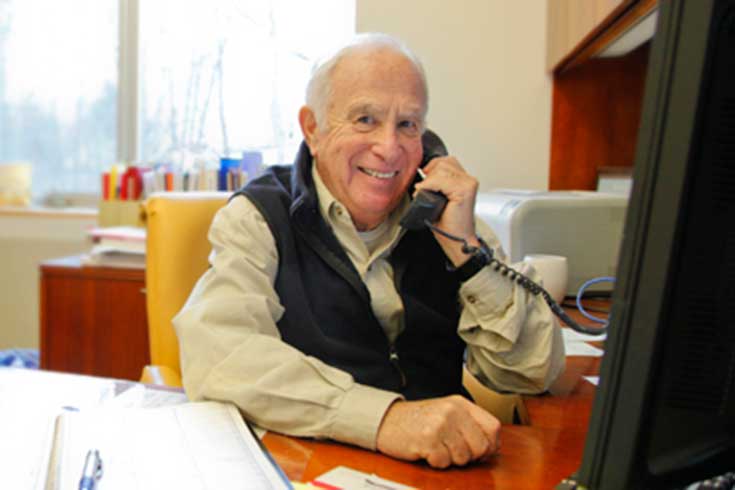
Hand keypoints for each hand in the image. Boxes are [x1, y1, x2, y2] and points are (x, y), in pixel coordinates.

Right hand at [375, 395, 500, 468]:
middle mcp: (452, 411)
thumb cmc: (418, 420)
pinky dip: (436, 462)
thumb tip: (493, 447)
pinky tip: (426, 451)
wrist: (386, 420)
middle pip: (481, 446)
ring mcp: (440, 424)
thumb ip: (470, 424)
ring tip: (437, 448)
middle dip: (470, 456)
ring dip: (450, 459)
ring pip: (464, 457)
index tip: (479, 450)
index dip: (490, 444)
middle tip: (452, 451)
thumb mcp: (447, 413)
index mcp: (460, 403)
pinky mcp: (428, 439)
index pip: (493, 427)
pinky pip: (444, 463)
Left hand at [414, 157, 479, 266]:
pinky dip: (428, 185)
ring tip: (425, 193)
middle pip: (442, 163)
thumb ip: (437, 183)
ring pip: (441, 169)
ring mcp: (468, 184)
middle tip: (424, 190)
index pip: (446, 161)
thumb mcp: (440, 198)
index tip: (424, 182)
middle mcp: (469, 180)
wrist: (458, 240)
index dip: (432, 168)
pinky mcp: (464, 190)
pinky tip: (423, 193)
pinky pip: (439, 180)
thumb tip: (422, 172)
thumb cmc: (449, 224)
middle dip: (429, 174)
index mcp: (465, 180)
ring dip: (428, 181)